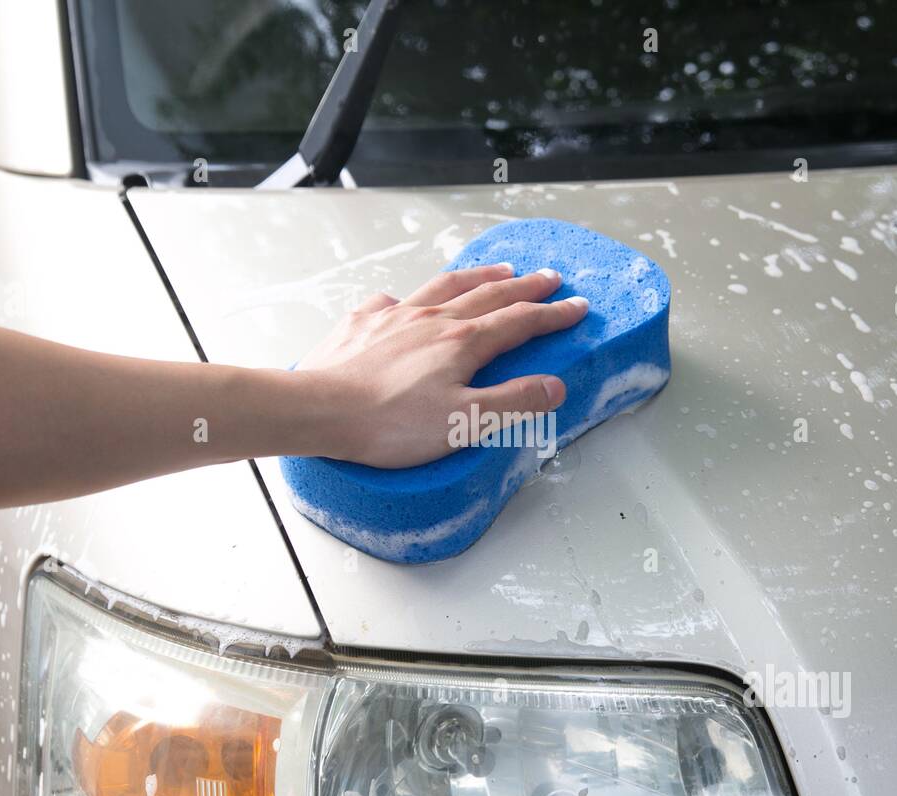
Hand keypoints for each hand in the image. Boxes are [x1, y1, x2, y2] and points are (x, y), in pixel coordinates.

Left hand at [294, 263, 587, 467]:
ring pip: (446, 287)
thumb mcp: (465, 423)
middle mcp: (433, 319)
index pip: (520, 322)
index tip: (577, 306)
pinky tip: (407, 301)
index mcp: (463, 343)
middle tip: (549, 276)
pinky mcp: (363, 322)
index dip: (553, 315)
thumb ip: (513, 402)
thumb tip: (554, 387)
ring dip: (478, 277)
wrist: (319, 409)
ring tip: (500, 270)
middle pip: (490, 295)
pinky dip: (410, 297)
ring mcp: (396, 316)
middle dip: (525, 286)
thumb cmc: (388, 423)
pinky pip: (393, 301)